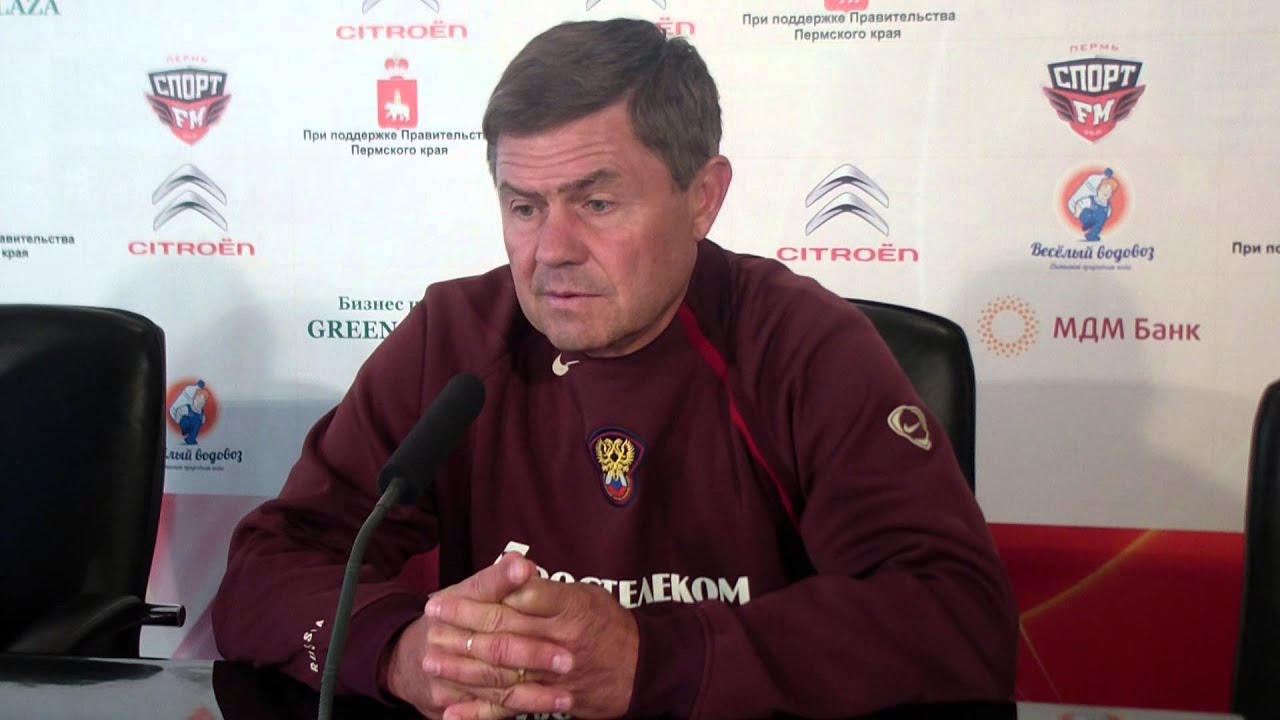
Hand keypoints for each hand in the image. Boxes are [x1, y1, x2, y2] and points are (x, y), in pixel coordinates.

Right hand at [384, 554, 574, 718]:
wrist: (409, 657)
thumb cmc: (453, 618)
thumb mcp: (470, 592)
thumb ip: (498, 579)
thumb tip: (520, 563)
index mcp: (452, 604)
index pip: (488, 600)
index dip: (515, 596)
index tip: (541, 593)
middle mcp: (443, 637)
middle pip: (495, 648)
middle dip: (533, 655)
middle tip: (568, 660)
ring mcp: (443, 673)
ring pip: (495, 684)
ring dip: (533, 693)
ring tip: (566, 695)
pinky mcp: (446, 702)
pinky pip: (486, 709)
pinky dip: (515, 711)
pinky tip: (541, 710)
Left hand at [428, 573, 638, 718]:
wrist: (645, 669)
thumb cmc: (611, 626)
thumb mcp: (586, 594)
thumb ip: (548, 589)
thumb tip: (513, 572)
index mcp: (568, 607)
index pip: (518, 595)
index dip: (479, 595)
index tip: (449, 593)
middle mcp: (560, 639)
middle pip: (503, 629)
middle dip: (462, 624)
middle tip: (431, 619)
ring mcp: (554, 674)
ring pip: (501, 670)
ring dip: (462, 666)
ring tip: (431, 658)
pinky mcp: (553, 701)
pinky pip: (511, 707)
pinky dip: (480, 713)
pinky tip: (452, 713)